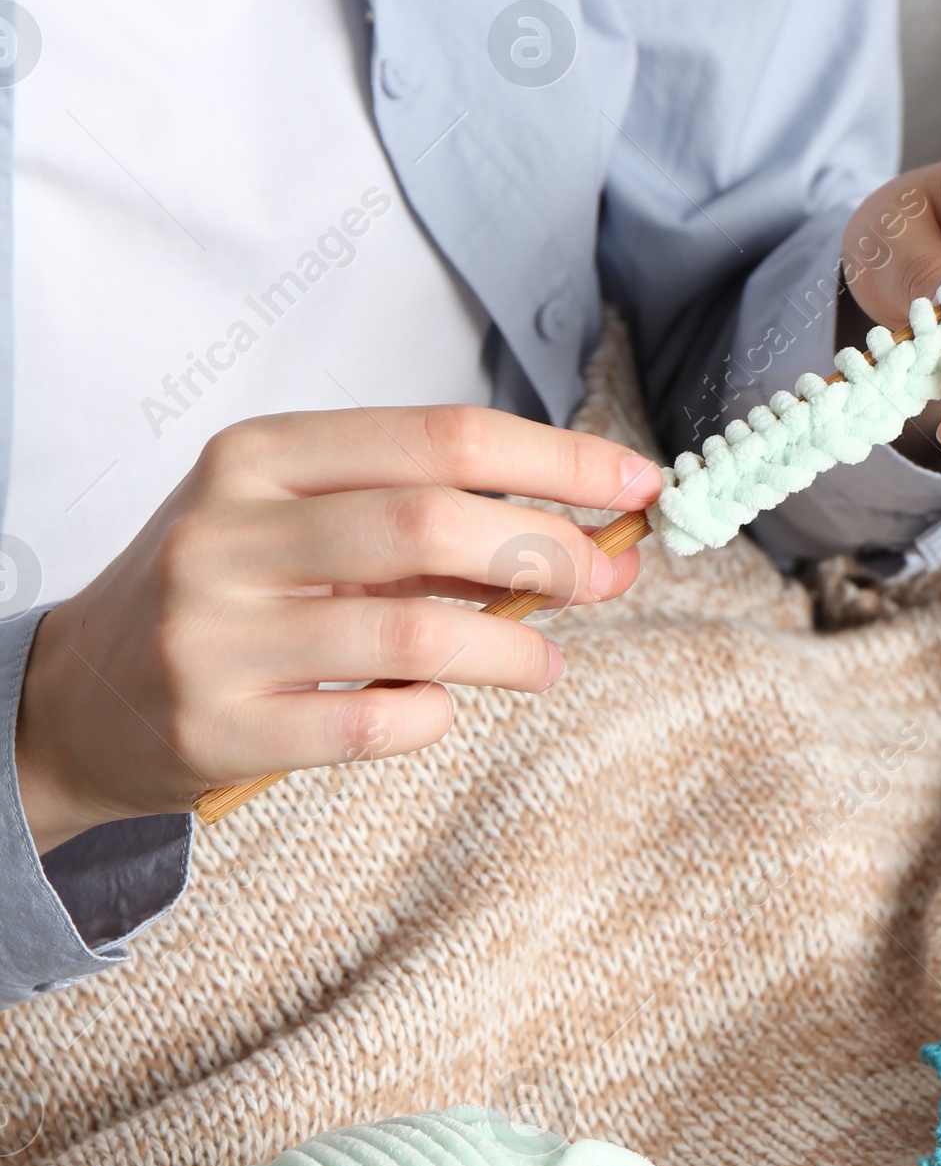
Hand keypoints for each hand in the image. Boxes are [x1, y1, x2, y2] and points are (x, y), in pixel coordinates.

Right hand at [15, 404, 661, 852]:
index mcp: (258, 456)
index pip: (438, 438)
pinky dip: (432, 717)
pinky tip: (441, 708)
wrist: (79, 696)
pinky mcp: (219, 727)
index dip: (555, 460)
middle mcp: (229, 532)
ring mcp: (218, 633)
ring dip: (510, 649)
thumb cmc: (224, 596)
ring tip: (547, 662)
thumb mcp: (299, 528)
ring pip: (411, 635)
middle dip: (546, 550)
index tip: (636, 483)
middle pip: (430, 522)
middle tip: (608, 578)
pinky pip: (368, 726)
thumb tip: (584, 542)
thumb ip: (422, 527)